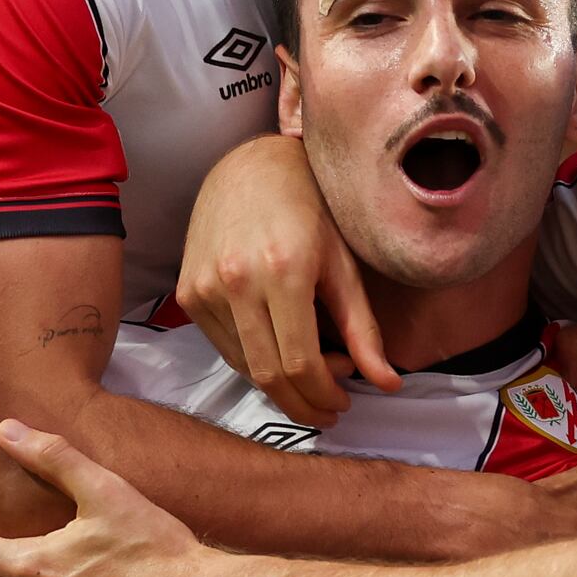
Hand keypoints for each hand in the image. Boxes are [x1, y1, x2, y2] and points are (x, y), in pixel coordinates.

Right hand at [175, 137, 400, 425]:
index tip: (344, 403)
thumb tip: (388, 384)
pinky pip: (224, 347)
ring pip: (245, 366)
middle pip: (269, 375)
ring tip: (312, 372)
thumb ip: (363, 329)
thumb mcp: (345, 264)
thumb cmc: (309, 209)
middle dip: (303, 404)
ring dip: (281, 385)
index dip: (325, 395)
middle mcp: (237, 281)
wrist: (250, 168)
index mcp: (284, 270)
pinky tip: (280, 350)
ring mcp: (205, 287)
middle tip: (329, 408)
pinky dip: (255, 362)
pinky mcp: (188, 292)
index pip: (302, 363)